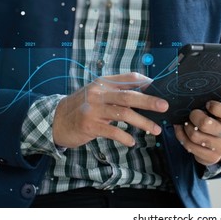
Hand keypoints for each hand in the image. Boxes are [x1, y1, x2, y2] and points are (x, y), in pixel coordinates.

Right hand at [52, 72, 168, 147]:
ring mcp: (93, 109)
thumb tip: (146, 89)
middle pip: (129, 96)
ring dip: (142, 122)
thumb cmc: (82, 107)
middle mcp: (98, 93)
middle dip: (149, 101)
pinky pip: (112, 131)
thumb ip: (117, 91)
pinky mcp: (89, 125)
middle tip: (164, 107)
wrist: (55, 121)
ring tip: (155, 130)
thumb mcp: (98, 93)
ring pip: (123, 114)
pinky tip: (132, 142)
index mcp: (103, 82)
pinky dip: (124, 137)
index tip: (162, 88)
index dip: (146, 82)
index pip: (129, 78)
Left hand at [174, 101, 220, 165]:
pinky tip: (181, 129)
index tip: (206, 104)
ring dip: (186, 127)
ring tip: (185, 121)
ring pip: (194, 136)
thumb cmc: (219, 116)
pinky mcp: (211, 157)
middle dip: (194, 116)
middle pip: (205, 124)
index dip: (213, 106)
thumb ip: (214, 99)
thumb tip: (195, 94)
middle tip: (191, 113)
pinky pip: (190, 147)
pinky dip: (181, 136)